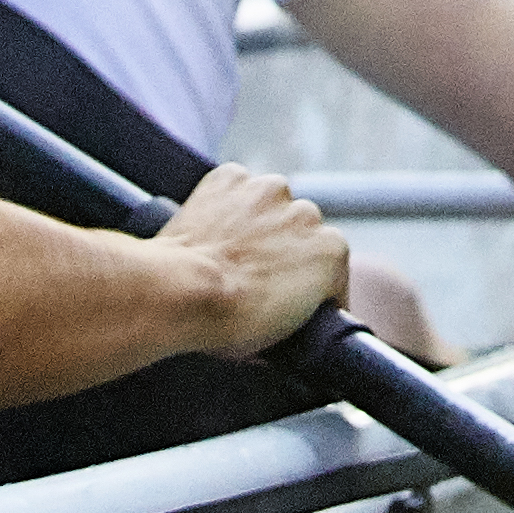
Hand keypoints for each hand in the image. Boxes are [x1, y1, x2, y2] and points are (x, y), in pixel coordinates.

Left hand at [160, 162, 350, 356]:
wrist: (182, 293)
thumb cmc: (229, 319)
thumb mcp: (286, 334)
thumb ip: (301, 306)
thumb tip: (288, 312)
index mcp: (331, 251)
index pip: (330, 267)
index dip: (310, 286)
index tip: (291, 297)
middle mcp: (306, 213)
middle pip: (299, 231)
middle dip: (282, 249)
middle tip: (253, 275)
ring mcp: (267, 191)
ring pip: (268, 204)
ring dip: (255, 222)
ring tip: (229, 252)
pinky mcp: (230, 179)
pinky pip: (234, 188)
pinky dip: (226, 204)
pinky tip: (213, 231)